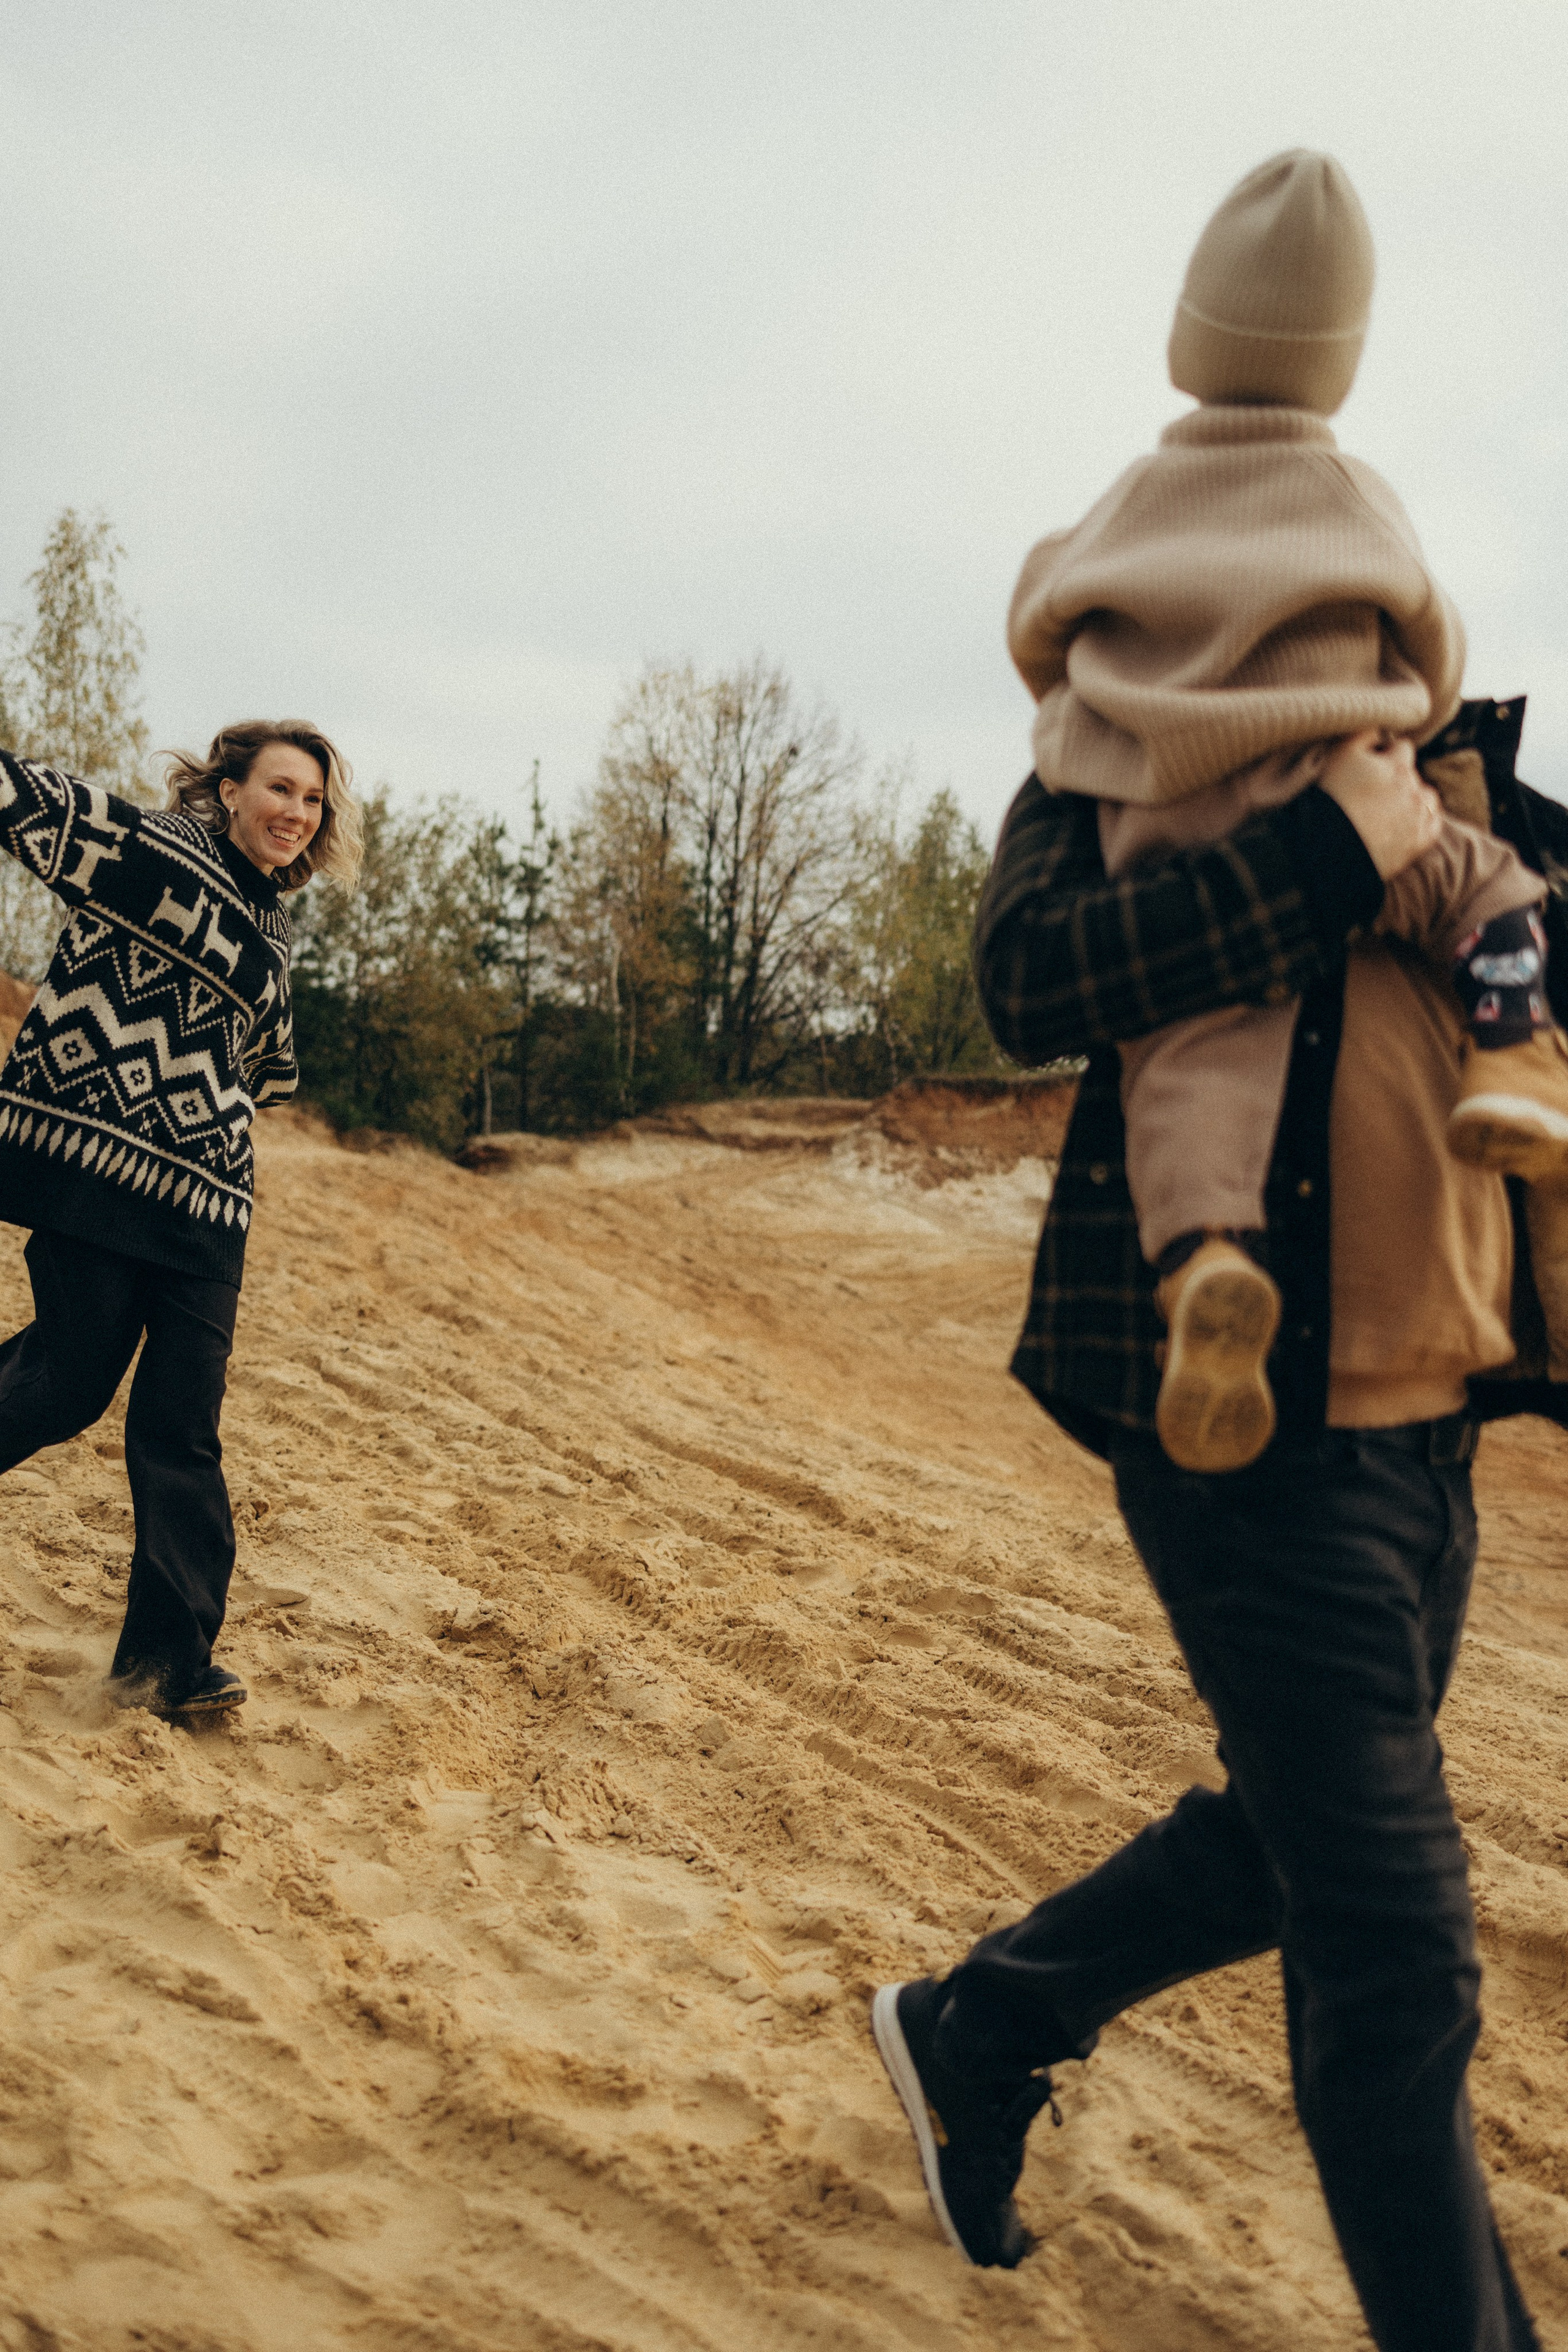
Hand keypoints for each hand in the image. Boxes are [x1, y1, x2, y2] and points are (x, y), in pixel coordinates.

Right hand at [1318, 730, 1441, 879]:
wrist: (1331, 848)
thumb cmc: (1332, 799)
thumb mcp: (1340, 754)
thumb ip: (1364, 734)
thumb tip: (1379, 728)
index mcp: (1398, 765)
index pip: (1403, 747)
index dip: (1386, 753)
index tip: (1371, 765)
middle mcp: (1414, 788)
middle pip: (1412, 773)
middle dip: (1398, 777)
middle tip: (1373, 790)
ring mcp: (1420, 816)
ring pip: (1427, 796)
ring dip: (1414, 797)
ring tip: (1390, 807)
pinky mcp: (1419, 842)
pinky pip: (1434, 824)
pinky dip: (1423, 820)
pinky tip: (1405, 823)